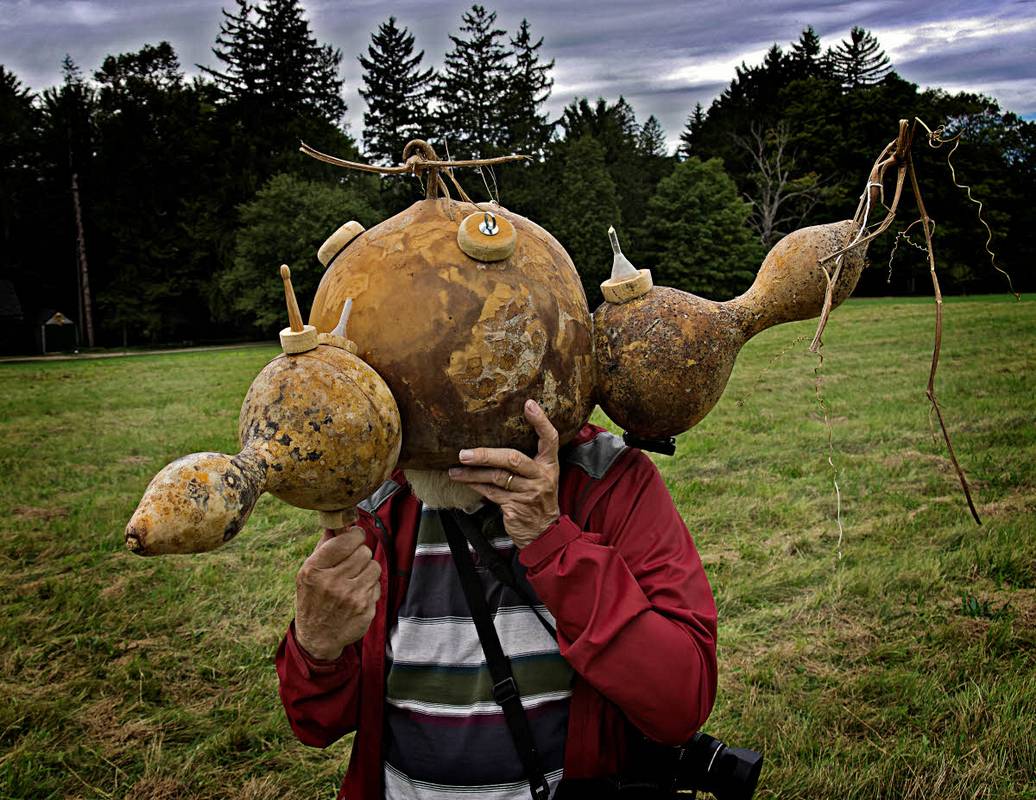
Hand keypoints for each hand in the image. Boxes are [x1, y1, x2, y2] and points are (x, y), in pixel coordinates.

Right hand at [294, 526, 380, 660]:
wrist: (317, 638)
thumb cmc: (313, 599)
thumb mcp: (307, 573)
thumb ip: (323, 547)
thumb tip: (337, 523)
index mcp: (314, 570)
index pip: (345, 541)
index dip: (354, 535)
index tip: (355, 537)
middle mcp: (332, 583)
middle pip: (363, 551)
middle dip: (360, 553)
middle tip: (352, 562)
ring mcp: (350, 597)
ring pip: (374, 566)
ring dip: (367, 570)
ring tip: (354, 578)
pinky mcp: (365, 609)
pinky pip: (377, 585)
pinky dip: (370, 587)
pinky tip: (357, 595)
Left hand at [449, 399, 560, 548]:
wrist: (543, 533)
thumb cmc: (536, 500)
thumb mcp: (539, 478)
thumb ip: (526, 461)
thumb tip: (495, 439)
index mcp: (549, 465)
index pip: (549, 439)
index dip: (541, 421)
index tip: (529, 404)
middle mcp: (541, 477)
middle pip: (513, 459)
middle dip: (486, 454)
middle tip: (464, 453)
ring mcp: (530, 493)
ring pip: (497, 477)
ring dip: (473, 472)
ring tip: (455, 468)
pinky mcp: (516, 507)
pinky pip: (491, 493)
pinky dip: (475, 485)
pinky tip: (463, 480)